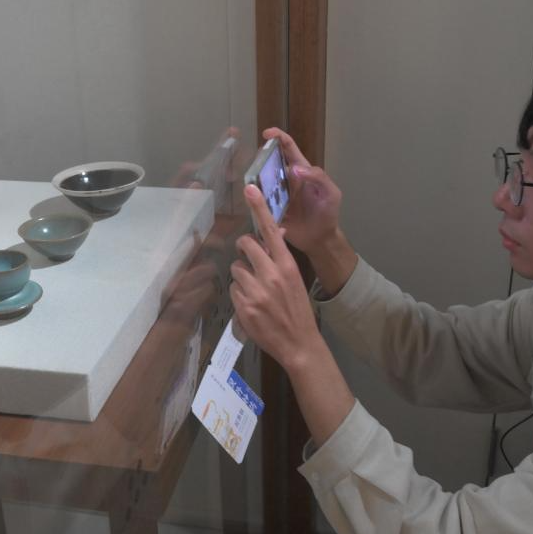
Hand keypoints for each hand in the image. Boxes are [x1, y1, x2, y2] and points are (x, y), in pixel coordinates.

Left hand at [229, 182, 323, 369]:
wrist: (299, 343)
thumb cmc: (298, 309)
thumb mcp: (295, 280)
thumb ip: (280, 259)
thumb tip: (273, 237)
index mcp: (287, 265)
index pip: (272, 230)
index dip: (259, 208)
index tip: (249, 189)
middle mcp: (271, 274)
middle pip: (245, 244)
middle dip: (243, 248)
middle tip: (248, 257)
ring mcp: (256, 291)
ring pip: (236, 268)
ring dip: (241, 275)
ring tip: (255, 289)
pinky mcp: (244, 306)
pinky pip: (233, 289)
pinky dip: (239, 294)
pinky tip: (251, 304)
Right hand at [261, 128, 343, 255]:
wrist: (320, 239)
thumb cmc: (328, 213)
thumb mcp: (330, 193)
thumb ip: (318, 178)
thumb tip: (295, 169)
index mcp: (301, 171)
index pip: (289, 148)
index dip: (278, 137)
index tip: (267, 134)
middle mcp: (286, 180)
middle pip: (270, 162)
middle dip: (261, 158)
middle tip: (256, 164)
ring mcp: (276, 194)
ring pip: (260, 181)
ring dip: (254, 179)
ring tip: (250, 182)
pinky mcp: (269, 209)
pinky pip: (258, 201)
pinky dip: (252, 198)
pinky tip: (249, 199)